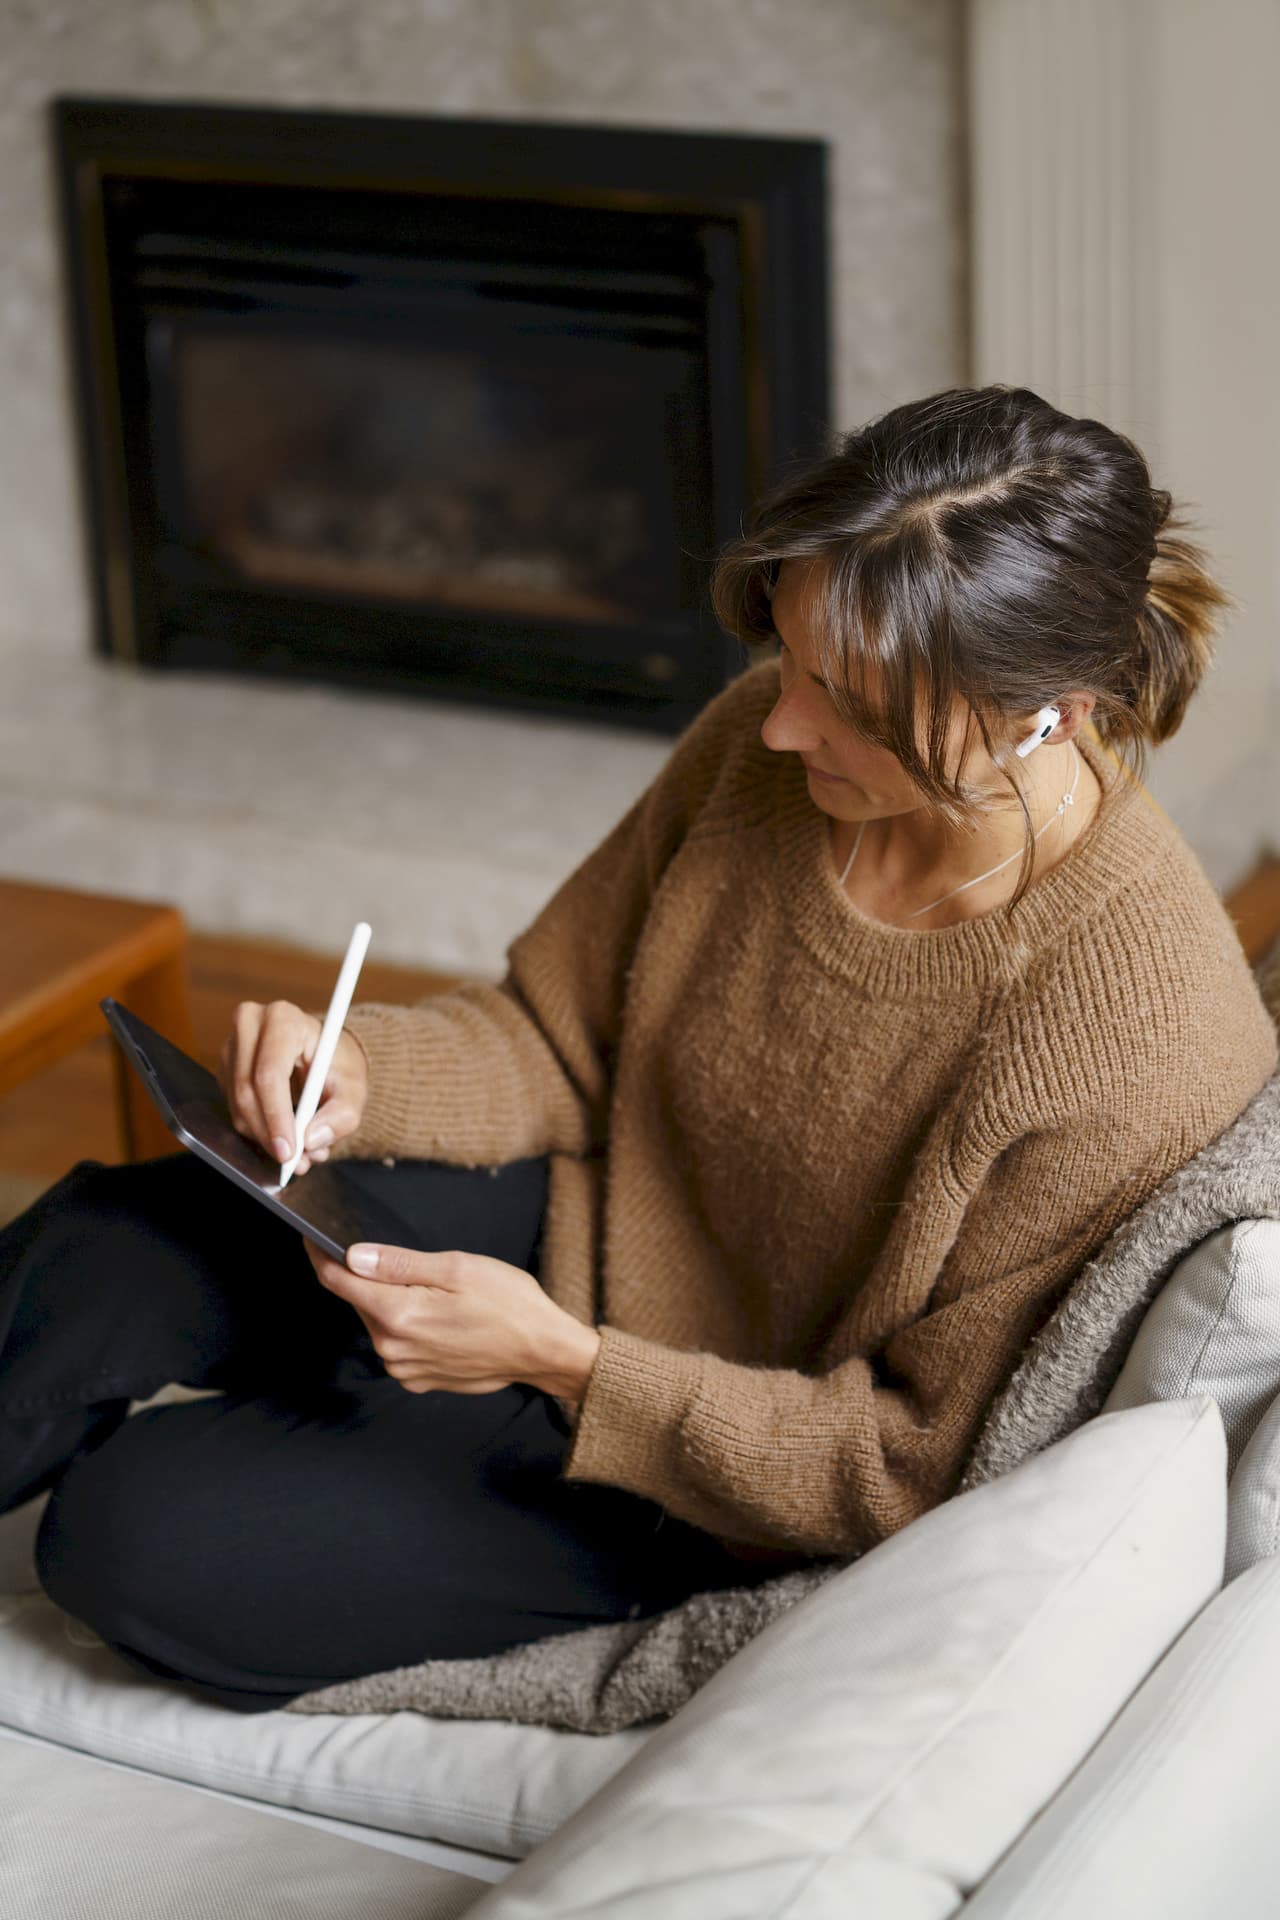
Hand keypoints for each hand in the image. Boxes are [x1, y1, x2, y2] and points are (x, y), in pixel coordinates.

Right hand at [216, 1000, 369, 1174]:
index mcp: (283, 1018)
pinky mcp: (225, 1067)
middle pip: (248, 1091)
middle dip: (269, 1134)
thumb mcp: (354, 1088)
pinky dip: (257, 1130)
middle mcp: (250, 1024)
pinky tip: (281, 1133)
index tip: (289, 1149)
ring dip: (265, 1136)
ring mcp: (232, 1045)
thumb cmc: (337, 1064)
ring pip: (237, 1105)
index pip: (269, 1073)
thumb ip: (342, 1115)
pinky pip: (233, 1108)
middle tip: (293, 1161)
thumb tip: (312, 1140)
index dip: (276, 1116)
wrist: (322, 1053)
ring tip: (298, 1151)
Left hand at [302, 1240, 602, 1401]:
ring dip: (389, 1302)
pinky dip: (406, 1325)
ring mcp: (404, 1367)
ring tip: (432, 1289)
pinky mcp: (417, 1379)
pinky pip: (396, 1344)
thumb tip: (352, 1256)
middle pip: (358, 1300)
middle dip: (365, 1276)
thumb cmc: (510, 1304)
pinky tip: (439, 1315)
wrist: (543, 1351)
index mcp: (398, 1313)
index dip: (319, 1255)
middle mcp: (392, 1347)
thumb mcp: (457, 1268)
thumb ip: (399, 1264)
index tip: (310, 1236)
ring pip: (377, 1322)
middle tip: (396, 1257)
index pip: (338, 1281)